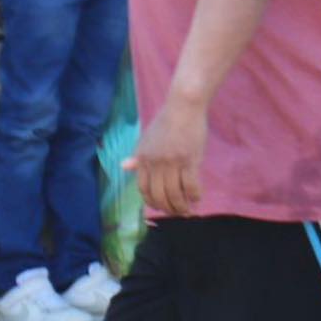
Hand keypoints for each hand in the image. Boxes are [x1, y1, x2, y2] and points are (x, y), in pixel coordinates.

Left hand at [124, 95, 205, 215]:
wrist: (183, 106)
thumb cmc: (166, 122)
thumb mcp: (147, 139)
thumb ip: (138, 156)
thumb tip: (124, 166)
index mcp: (143, 158)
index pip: (143, 188)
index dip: (151, 202)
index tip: (160, 208)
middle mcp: (155, 163)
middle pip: (159, 195)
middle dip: (168, 209)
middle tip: (177, 213)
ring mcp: (172, 162)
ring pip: (175, 194)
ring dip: (181, 207)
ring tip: (187, 211)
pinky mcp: (189, 160)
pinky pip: (191, 186)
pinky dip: (194, 196)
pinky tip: (197, 198)